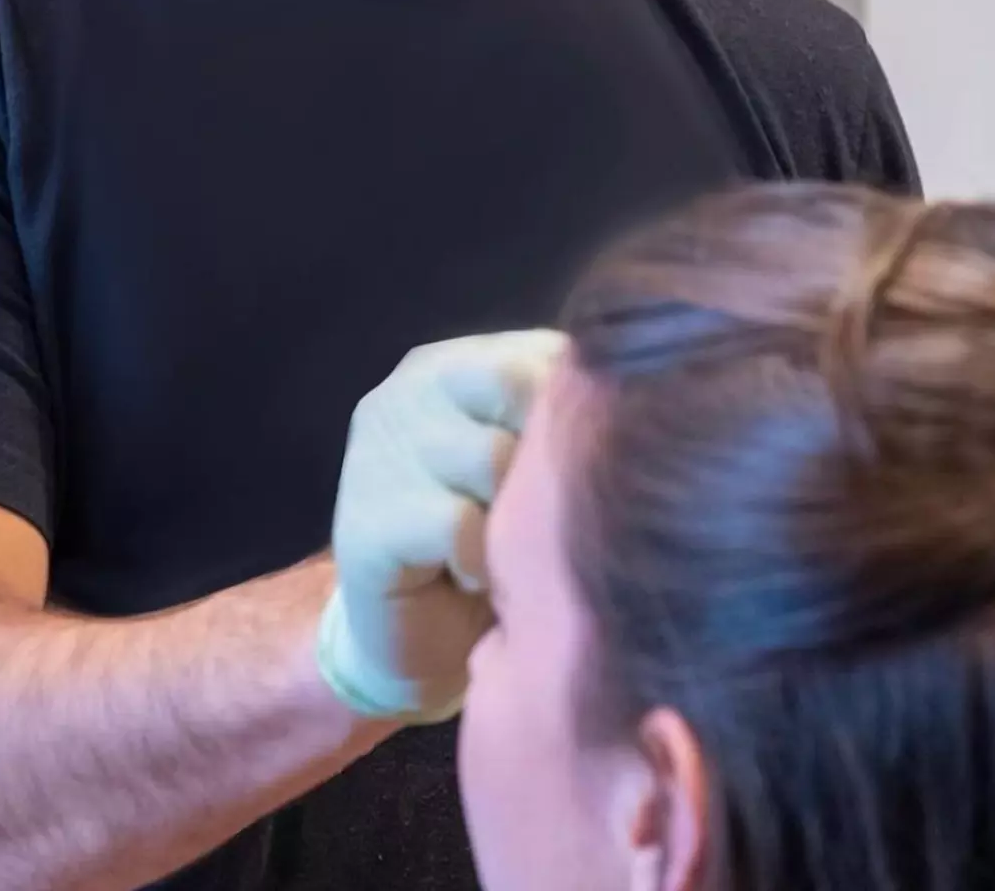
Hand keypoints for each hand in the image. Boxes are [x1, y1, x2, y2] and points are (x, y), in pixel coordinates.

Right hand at [316, 328, 566, 723]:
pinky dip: (479, 559)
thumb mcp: (535, 466)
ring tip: (503, 547)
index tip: (587, 462)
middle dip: (539, 451)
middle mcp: (407, 391)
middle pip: (508, 381)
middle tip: (536, 509)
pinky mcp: (362, 521)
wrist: (423, 644)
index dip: (573, 406)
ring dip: (511, 515)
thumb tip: (632, 391)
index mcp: (453, 366)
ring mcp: (374, 452)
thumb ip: (561, 418)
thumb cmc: (497, 543)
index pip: (534, 349)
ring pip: (486, 454)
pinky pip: (454, 522)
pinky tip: (471, 576)